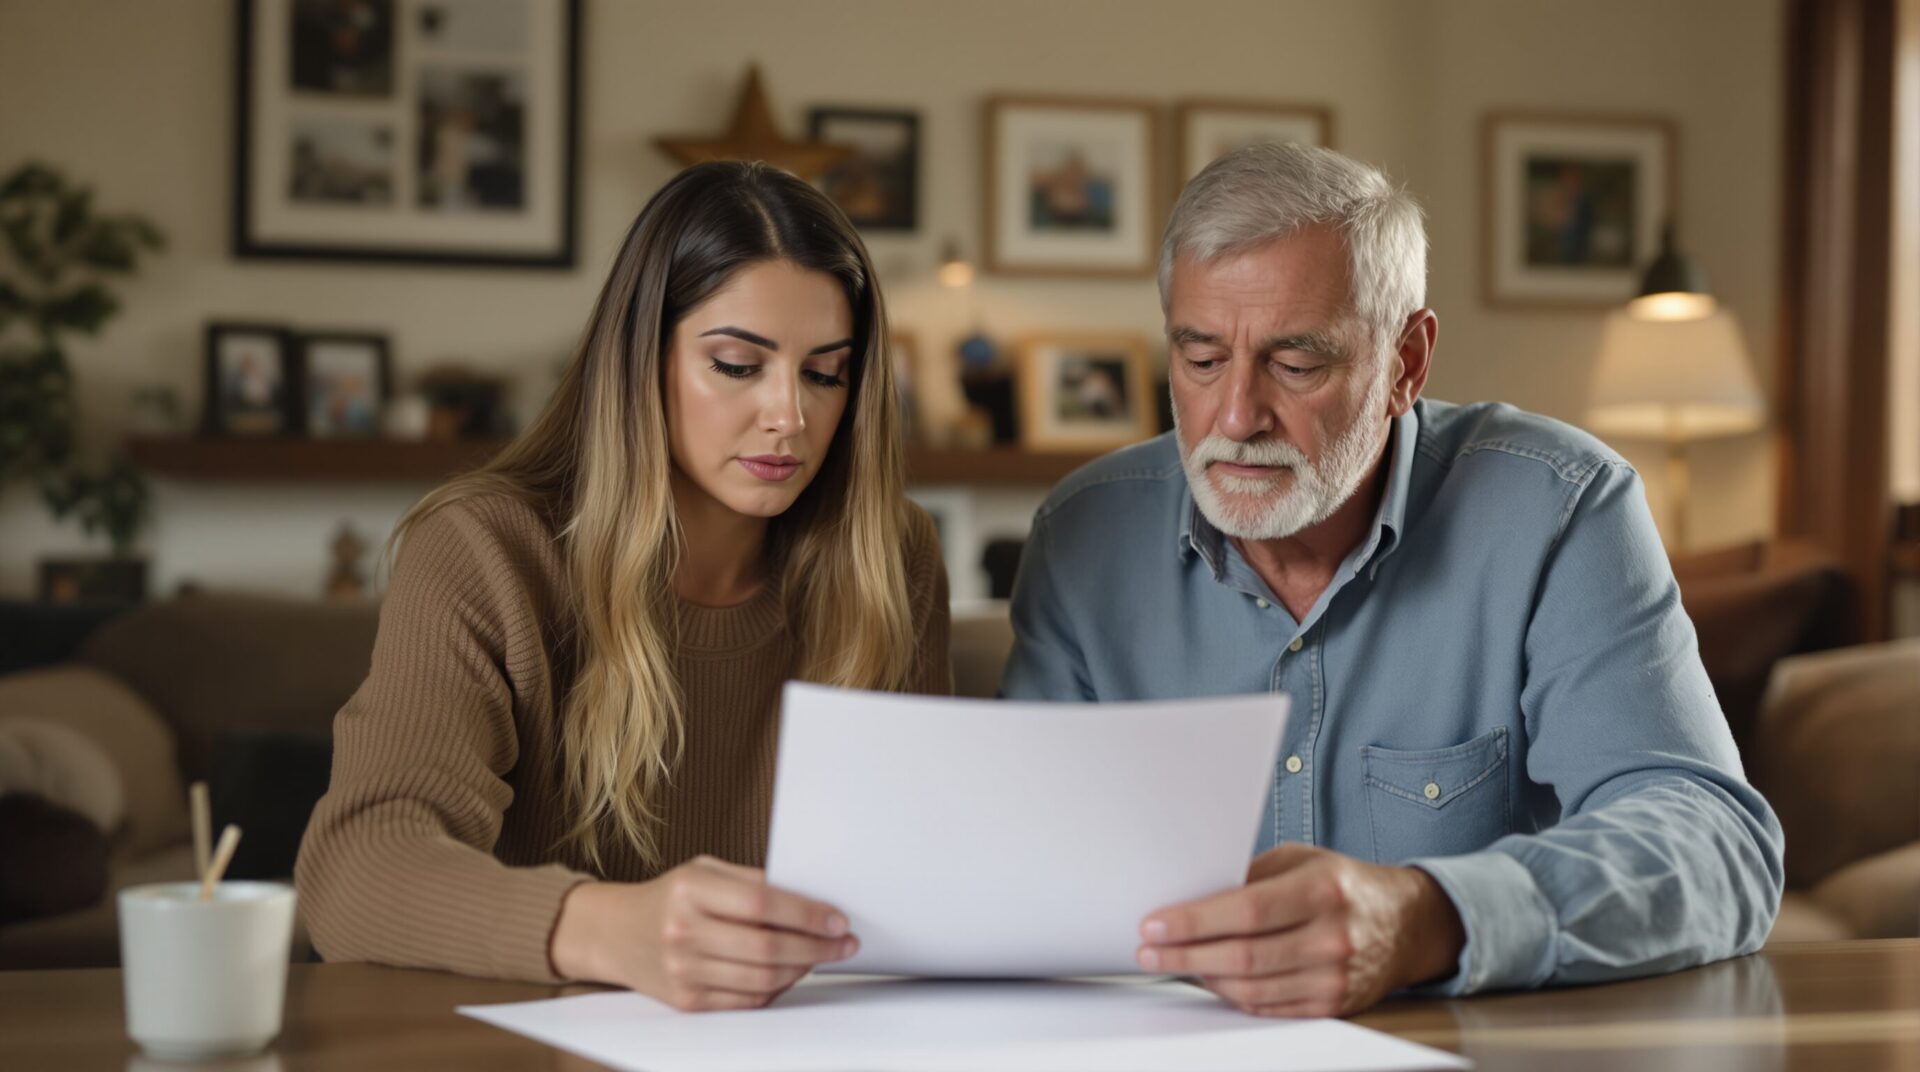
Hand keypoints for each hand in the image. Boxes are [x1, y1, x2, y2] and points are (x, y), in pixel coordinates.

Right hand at [549, 855, 857, 1010]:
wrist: (616, 934)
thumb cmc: (671, 896)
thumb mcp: (704, 871)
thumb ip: (752, 880)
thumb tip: (812, 896)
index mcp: (690, 890)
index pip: (762, 903)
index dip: (807, 913)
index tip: (838, 918)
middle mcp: (683, 931)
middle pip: (767, 946)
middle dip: (816, 947)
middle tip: (844, 943)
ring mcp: (683, 971)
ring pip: (762, 978)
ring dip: (803, 969)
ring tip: (822, 956)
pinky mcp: (687, 1001)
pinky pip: (747, 1000)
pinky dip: (777, 987)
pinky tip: (791, 973)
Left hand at [1136, 843, 1463, 1017]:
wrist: (1408, 924)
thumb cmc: (1344, 885)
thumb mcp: (1301, 861)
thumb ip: (1251, 876)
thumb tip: (1192, 893)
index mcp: (1322, 890)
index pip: (1246, 910)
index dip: (1194, 921)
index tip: (1155, 923)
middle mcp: (1331, 937)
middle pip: (1243, 955)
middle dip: (1185, 954)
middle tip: (1149, 951)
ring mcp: (1335, 977)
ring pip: (1251, 988)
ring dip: (1203, 977)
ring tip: (1173, 963)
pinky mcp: (1333, 1005)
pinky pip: (1269, 1007)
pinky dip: (1232, 995)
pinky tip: (1210, 979)